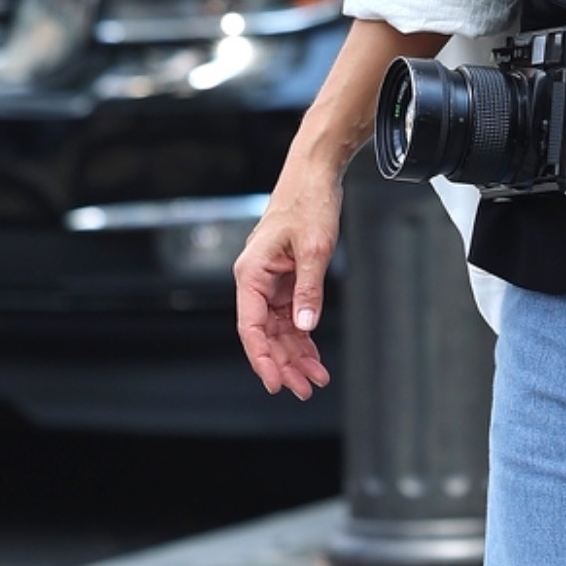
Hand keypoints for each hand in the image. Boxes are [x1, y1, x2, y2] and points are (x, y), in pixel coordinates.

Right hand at [234, 153, 344, 400]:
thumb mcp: (314, 248)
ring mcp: (271, 282)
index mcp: (251, 273)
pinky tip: (314, 357)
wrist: (315, 176)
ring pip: (278, 330)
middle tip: (304, 389)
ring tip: (315, 379)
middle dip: (284, 364)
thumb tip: (305, 325)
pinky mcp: (286, 280)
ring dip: (295, 356)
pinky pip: (290, 318)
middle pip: (264, 335)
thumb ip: (309, 290)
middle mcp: (255, 281)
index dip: (262, 359)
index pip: (250, 327)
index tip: (275, 383)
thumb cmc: (308, 203)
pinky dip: (303, 338)